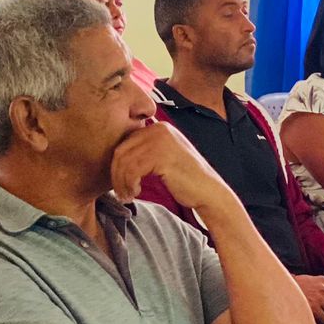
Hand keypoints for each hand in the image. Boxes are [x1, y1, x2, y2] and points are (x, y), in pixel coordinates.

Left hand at [109, 122, 233, 210]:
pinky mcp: (162, 155)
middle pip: (121, 150)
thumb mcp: (163, 158)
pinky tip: (136, 192)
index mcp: (159, 127)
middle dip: (116, 174)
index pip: (125, 142)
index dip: (117, 165)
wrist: (208, 191)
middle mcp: (159, 129)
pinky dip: (129, 184)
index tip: (121, 182)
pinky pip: (132, 169)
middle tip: (121, 192)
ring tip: (127, 195)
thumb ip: (145, 151)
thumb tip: (115, 158)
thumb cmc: (185, 180)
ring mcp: (161, 141)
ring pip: (124, 161)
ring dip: (122, 182)